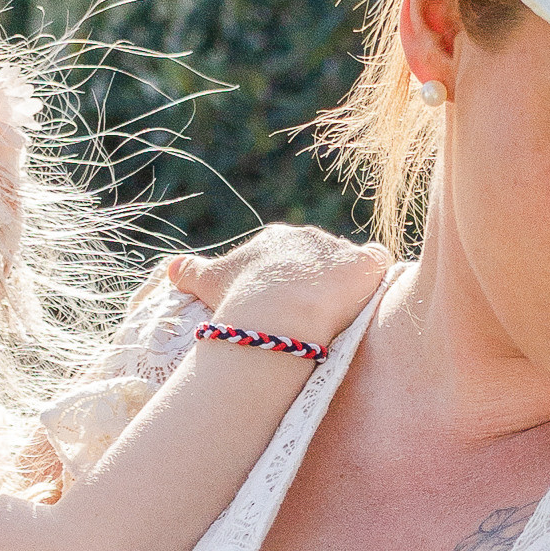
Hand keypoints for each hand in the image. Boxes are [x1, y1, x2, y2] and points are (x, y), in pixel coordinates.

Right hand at [167, 226, 387, 349]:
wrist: (277, 312)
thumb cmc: (240, 299)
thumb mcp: (207, 283)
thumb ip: (189, 271)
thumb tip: (170, 268)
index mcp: (275, 239)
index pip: (287, 254)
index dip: (289, 279)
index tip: (287, 304)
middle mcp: (308, 237)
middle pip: (320, 257)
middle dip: (319, 281)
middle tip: (315, 313)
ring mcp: (339, 251)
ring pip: (349, 262)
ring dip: (349, 282)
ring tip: (345, 310)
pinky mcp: (364, 266)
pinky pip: (379, 262)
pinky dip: (378, 275)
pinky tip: (375, 294)